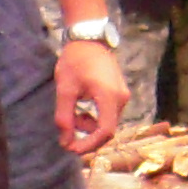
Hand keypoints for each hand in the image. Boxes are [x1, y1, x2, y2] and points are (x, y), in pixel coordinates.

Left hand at [55, 37, 125, 156]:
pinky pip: (108, 113)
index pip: (105, 131)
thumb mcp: (65, 90)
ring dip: (89, 126)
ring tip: (72, 115)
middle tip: (67, 137)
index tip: (72, 149)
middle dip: (87, 137)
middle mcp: (121, 98)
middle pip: (107, 129)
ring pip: (107, 122)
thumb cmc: (75, 61)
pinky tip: (80, 109)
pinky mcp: (119, 93)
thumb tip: (65, 142)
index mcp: (109, 96)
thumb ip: (64, 118)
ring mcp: (122, 95)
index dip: (89, 145)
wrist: (88, 39)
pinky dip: (94, 117)